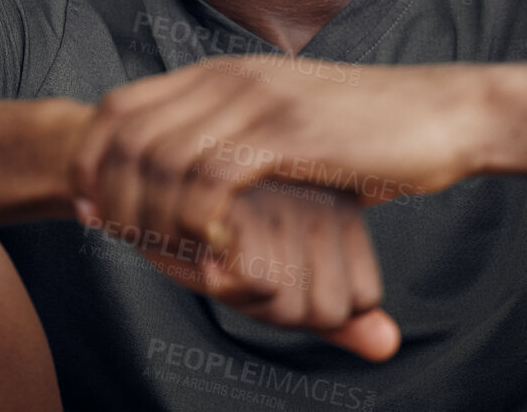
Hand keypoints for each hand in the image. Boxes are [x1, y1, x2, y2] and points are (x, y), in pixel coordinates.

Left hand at [70, 55, 492, 268]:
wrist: (443, 116)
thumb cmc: (368, 133)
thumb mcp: (286, 125)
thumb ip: (232, 137)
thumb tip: (184, 177)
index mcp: (221, 73)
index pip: (118, 106)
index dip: (90, 160)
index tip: (94, 211)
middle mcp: (229, 78)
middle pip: (125, 134)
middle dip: (110, 196)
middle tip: (123, 240)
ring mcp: (258, 102)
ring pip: (161, 161)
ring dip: (155, 218)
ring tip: (176, 253)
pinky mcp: (288, 134)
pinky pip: (210, 183)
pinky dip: (200, 224)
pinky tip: (222, 248)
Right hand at [77, 176, 400, 360]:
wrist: (140, 179)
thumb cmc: (217, 236)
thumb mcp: (291, 282)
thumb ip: (342, 318)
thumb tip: (387, 347)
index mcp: (343, 210)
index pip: (356, 302)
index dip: (306, 307)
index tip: (272, 273)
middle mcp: (325, 198)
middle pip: (325, 311)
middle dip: (275, 308)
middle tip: (240, 267)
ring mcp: (286, 194)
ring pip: (293, 306)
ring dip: (246, 300)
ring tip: (221, 256)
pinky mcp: (250, 196)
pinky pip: (260, 283)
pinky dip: (225, 283)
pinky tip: (205, 251)